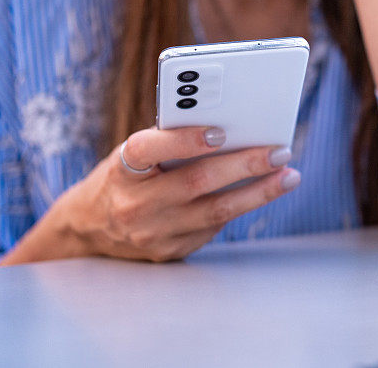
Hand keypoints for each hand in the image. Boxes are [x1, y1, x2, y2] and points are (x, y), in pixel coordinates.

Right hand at [56, 127, 300, 261]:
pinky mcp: (169, 252)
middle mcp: (135, 204)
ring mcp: (153, 233)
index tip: (220, 131)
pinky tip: (261, 192)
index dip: (184, 140)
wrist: (89, 228)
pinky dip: (239, 207)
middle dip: (245, 165)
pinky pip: (212, 227)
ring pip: (215, 212)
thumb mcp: (132, 154)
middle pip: (197, 183)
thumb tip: (227, 126)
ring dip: (258, 193)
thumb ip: (168, 141)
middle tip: (279, 152)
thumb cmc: (122, 178)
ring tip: (288, 176)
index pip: (149, 150)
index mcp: (122, 170)